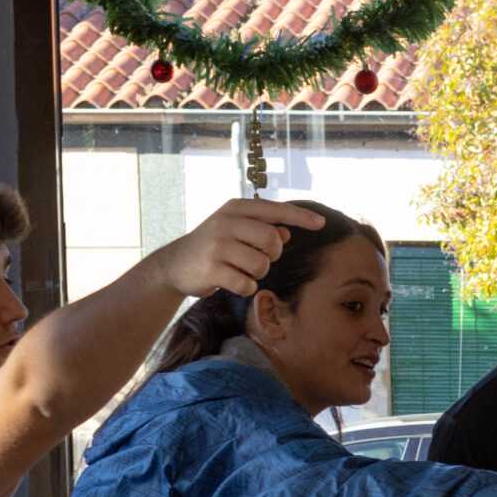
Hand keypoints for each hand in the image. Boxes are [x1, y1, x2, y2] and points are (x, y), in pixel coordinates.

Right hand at [152, 198, 326, 298]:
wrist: (175, 264)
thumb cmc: (214, 246)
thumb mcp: (235, 230)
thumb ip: (261, 228)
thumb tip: (286, 233)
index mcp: (235, 208)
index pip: (275, 210)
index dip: (300, 217)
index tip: (321, 223)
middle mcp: (226, 222)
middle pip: (273, 241)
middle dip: (272, 255)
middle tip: (257, 258)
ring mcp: (217, 245)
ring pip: (262, 265)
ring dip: (257, 273)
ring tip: (240, 270)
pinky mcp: (212, 269)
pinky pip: (247, 284)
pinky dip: (245, 287)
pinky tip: (231, 281)